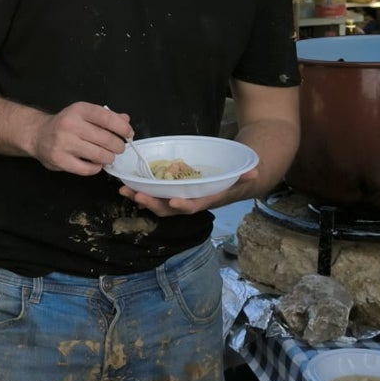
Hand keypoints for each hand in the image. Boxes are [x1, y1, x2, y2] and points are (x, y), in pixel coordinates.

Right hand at [30, 102, 127, 175]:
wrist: (38, 134)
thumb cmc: (66, 124)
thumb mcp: (84, 114)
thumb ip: (105, 116)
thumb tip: (126, 121)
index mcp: (79, 110)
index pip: (107, 118)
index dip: (122, 128)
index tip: (129, 134)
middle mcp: (70, 125)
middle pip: (106, 139)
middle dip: (118, 146)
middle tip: (118, 148)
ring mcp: (64, 143)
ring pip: (99, 155)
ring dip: (109, 158)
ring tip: (108, 156)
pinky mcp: (60, 160)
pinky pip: (87, 169)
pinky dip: (96, 168)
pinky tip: (96, 164)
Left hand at [117, 168, 261, 217]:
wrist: (231, 184)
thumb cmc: (234, 180)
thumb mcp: (242, 177)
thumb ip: (245, 175)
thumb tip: (254, 172)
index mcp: (206, 199)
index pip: (194, 205)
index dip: (184, 206)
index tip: (173, 202)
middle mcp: (190, 202)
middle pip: (169, 208)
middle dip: (153, 203)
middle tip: (138, 195)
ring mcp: (179, 198)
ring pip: (158, 203)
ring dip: (141, 197)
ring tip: (125, 190)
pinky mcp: (171, 191)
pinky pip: (154, 194)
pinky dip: (141, 190)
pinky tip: (127, 185)